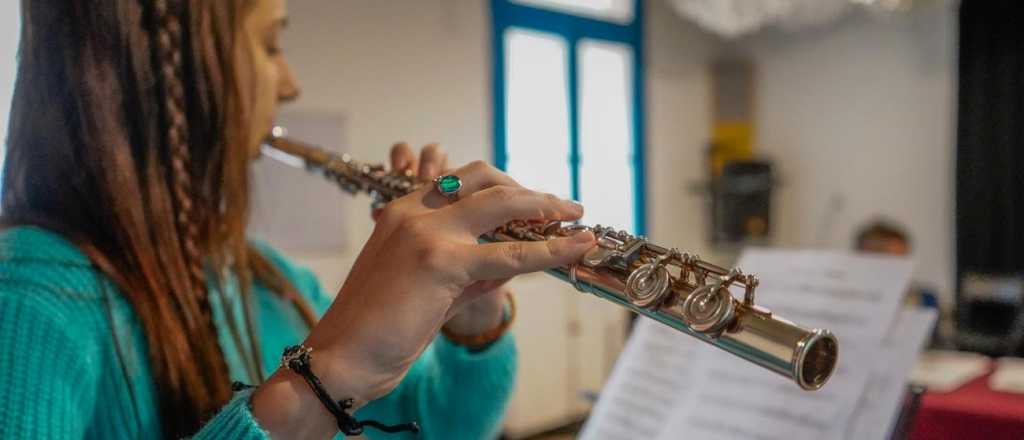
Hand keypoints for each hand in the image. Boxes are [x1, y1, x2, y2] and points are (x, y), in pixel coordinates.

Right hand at [254, 157, 594, 438]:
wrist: (341, 357)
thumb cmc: (376, 329)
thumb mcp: (426, 286)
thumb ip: (466, 267)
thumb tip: (510, 261)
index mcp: (402, 211)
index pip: (461, 181)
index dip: (503, 185)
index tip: (533, 199)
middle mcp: (414, 212)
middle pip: (484, 178)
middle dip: (528, 188)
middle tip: (561, 206)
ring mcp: (428, 233)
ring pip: (503, 204)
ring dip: (547, 206)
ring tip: (576, 217)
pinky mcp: (442, 262)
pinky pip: (512, 253)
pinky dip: (550, 251)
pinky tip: (575, 247)